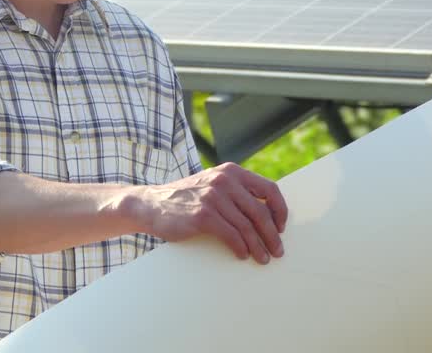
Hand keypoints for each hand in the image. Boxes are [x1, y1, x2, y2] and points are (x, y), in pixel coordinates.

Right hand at [130, 162, 287, 263]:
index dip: (280, 210)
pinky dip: (241, 248)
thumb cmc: (186, 198)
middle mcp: (224, 181)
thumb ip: (236, 191)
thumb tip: (266, 215)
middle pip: (260, 211)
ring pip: (247, 226)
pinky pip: (231, 235)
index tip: (281, 227)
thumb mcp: (212, 184)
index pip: (269, 188)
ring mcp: (213, 197)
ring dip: (259, 246)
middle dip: (272, 235)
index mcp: (231, 172)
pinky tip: (243, 255)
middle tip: (278, 250)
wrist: (150, 203)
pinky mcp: (202, 215)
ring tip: (263, 258)